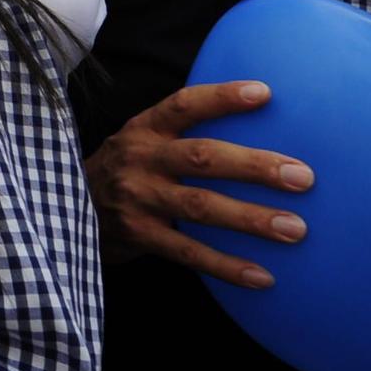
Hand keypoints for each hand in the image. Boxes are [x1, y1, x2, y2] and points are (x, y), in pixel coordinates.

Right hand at [83, 81, 312, 287]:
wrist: (67, 211)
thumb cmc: (127, 171)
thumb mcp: (142, 142)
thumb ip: (182, 135)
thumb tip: (259, 128)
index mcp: (145, 128)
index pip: (184, 105)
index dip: (222, 97)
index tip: (265, 93)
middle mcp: (140, 159)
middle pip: (202, 157)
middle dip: (255, 166)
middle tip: (303, 177)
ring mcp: (137, 198)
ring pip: (200, 206)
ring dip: (250, 219)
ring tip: (295, 229)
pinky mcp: (137, 235)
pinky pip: (188, 252)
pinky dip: (226, 266)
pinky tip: (262, 277)